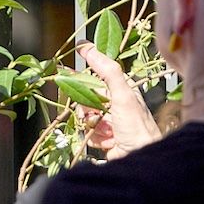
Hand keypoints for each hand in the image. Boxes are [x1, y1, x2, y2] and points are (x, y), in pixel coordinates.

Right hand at [77, 42, 161, 159]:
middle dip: (86, 108)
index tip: (63, 72)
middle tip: (96, 114)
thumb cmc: (136, 125)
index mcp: (120, 88)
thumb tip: (88, 47)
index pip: (94, 76)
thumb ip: (107, 70)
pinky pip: (87, 133)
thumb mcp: (122, 93)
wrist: (140, 156)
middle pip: (84, 98)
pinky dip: (95, 138)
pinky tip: (108, 141)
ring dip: (92, 125)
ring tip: (106, 130)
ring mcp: (107, 120)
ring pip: (84, 117)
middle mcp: (113, 103)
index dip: (79, 75)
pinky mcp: (103, 137)